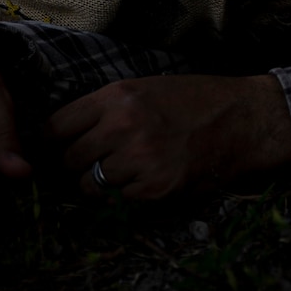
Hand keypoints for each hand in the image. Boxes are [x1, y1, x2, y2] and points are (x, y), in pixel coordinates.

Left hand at [48, 73, 290, 200]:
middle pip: (69, 160)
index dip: (50, 142)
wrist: (240, 119)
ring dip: (99, 186)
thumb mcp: (143, 88)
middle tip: (88, 167)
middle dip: (74, 167)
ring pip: (90, 186)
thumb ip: (104, 108)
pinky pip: (119, 202)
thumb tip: (64, 135)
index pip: (56, 126)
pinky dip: (127, 197)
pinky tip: (145, 182)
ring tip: (121, 174)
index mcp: (116, 96)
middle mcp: (122, 125)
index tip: (52, 151)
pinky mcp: (156, 188)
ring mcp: (139, 159)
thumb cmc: (191, 100)